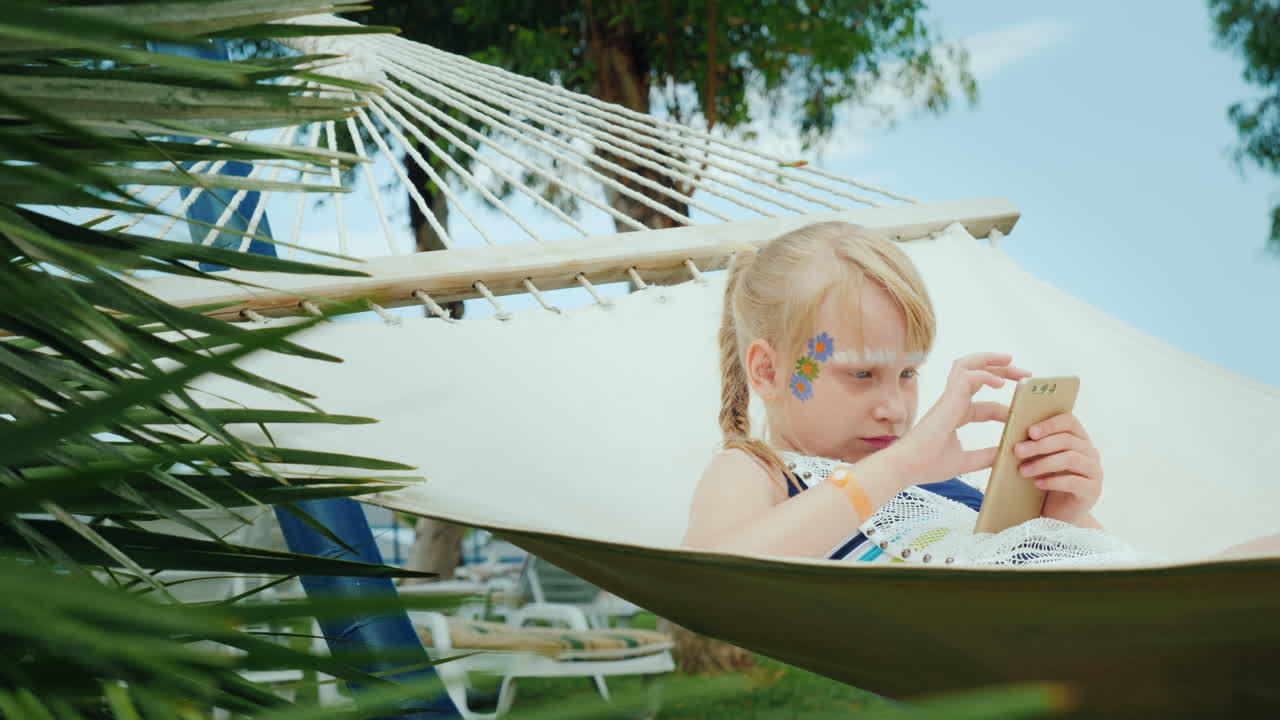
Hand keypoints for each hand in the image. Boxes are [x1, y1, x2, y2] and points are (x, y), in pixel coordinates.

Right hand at [895, 353, 1030, 484]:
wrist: (907, 467)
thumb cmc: (927, 464)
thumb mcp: (965, 462)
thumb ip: (984, 457)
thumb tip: (1005, 454)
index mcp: (955, 415)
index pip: (985, 406)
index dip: (1004, 409)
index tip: (1021, 416)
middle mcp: (952, 403)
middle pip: (978, 376)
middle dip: (1003, 372)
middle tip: (1025, 375)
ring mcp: (948, 398)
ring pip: (967, 365)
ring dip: (990, 360)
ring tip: (1010, 360)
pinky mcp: (947, 399)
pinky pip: (967, 376)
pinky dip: (985, 375)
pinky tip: (1001, 385)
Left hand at [1013, 413, 1102, 524]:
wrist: (1058, 514)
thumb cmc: (1046, 481)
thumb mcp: (1039, 460)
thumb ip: (1032, 447)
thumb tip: (1006, 438)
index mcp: (1078, 439)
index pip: (1069, 421)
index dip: (1050, 424)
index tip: (1030, 431)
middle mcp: (1090, 452)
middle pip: (1067, 440)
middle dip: (1040, 445)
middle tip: (1017, 451)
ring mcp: (1094, 471)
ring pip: (1071, 459)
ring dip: (1043, 463)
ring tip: (1022, 470)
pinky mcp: (1092, 491)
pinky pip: (1074, 482)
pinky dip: (1053, 481)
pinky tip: (1037, 484)